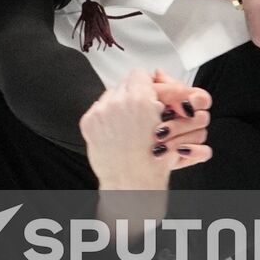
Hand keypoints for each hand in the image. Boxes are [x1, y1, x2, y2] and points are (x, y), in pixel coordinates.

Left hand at [80, 71, 210, 190]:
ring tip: (131, 122)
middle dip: (136, 94)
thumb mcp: (171, 126)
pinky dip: (108, 115)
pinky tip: (118, 129)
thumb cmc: (153, 163)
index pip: (142, 74)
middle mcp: (117, 102)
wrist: (131, 185)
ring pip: (112, 94)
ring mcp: (100, 112)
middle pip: (126, 82)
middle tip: (143, 109)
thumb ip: (163, 100)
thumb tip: (159, 84)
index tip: (153, 93)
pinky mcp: (88, 122)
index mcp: (140, 100)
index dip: (150, 84)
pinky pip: (99, 107)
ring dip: (121, 103)